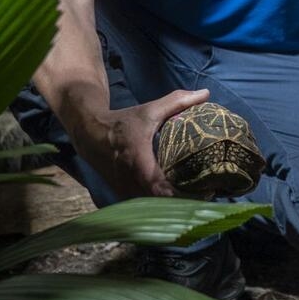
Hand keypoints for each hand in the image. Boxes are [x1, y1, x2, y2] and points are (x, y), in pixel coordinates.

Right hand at [70, 87, 209, 197]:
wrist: (89, 134)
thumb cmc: (122, 122)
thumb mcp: (150, 110)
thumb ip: (177, 101)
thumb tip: (205, 93)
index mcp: (138, 162)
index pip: (162, 189)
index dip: (184, 194)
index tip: (207, 192)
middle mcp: (130, 182)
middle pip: (162, 203)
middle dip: (185, 201)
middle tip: (209, 195)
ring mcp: (125, 191)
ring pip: (154, 206)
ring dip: (174, 205)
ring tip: (198, 198)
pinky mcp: (123, 195)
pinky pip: (146, 205)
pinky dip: (161, 204)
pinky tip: (178, 198)